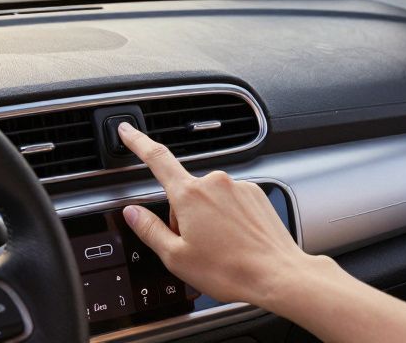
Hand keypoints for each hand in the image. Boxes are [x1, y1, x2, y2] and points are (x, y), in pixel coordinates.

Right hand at [116, 121, 323, 310]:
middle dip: (183, 215)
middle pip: (185, 192)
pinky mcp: (256, 195)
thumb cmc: (230, 270)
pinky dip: (229, 219)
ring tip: (221, 250)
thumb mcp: (177, 257)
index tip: (127, 130)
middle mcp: (215, 183)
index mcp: (190, 195)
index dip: (138, 142)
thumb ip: (150, 230)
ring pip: (210, 199)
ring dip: (208, 218)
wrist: (278, 275)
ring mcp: (238, 187)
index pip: (157, 159)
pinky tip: (236, 242)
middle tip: (194, 246)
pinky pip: (232, 202)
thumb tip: (132, 213)